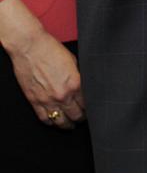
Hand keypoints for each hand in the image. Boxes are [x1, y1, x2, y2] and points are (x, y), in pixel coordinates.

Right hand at [0, 0, 83, 127]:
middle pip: (75, 115)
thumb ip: (79, 77)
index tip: (90, 110)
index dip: (90, 109)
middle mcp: (62, 95)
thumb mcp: (74, 62)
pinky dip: (50, 122)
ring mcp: (47, 100)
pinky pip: (44, 118)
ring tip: (70, 124)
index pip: (87, 104)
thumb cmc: (51, 50)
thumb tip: (84, 87)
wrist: (30, 47)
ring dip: (66, 124)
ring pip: (60, 121)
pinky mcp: (34, 101)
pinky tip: (54, 121)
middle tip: (82, 118)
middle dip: (80, 118)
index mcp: (75, 84)